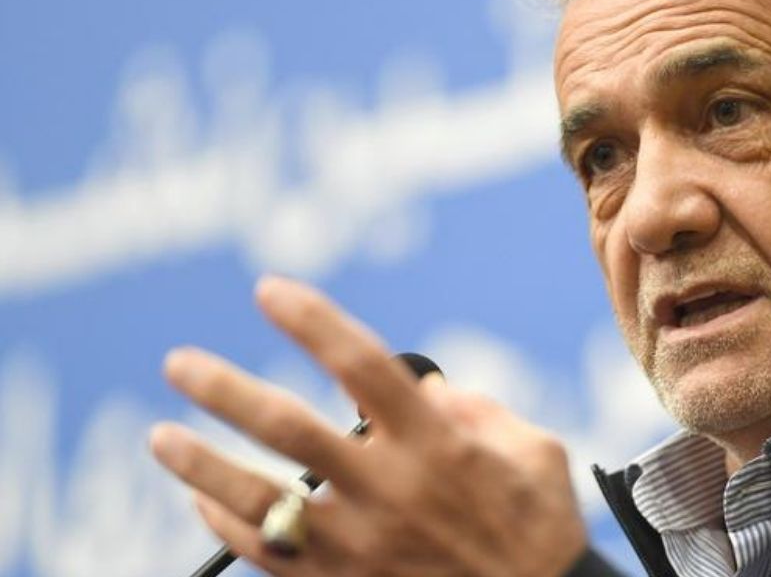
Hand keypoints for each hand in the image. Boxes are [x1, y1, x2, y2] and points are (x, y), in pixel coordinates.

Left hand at [149, 276, 587, 575]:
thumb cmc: (539, 525)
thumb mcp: (534, 449)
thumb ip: (477, 408)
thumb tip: (425, 389)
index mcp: (438, 443)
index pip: (362, 365)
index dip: (312, 321)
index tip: (269, 290)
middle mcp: (391, 489)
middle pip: (289, 430)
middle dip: (225, 391)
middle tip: (180, 364)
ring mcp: (361, 544)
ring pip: (262, 500)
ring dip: (201, 465)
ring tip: (161, 436)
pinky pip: (269, 554)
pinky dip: (228, 524)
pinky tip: (203, 499)